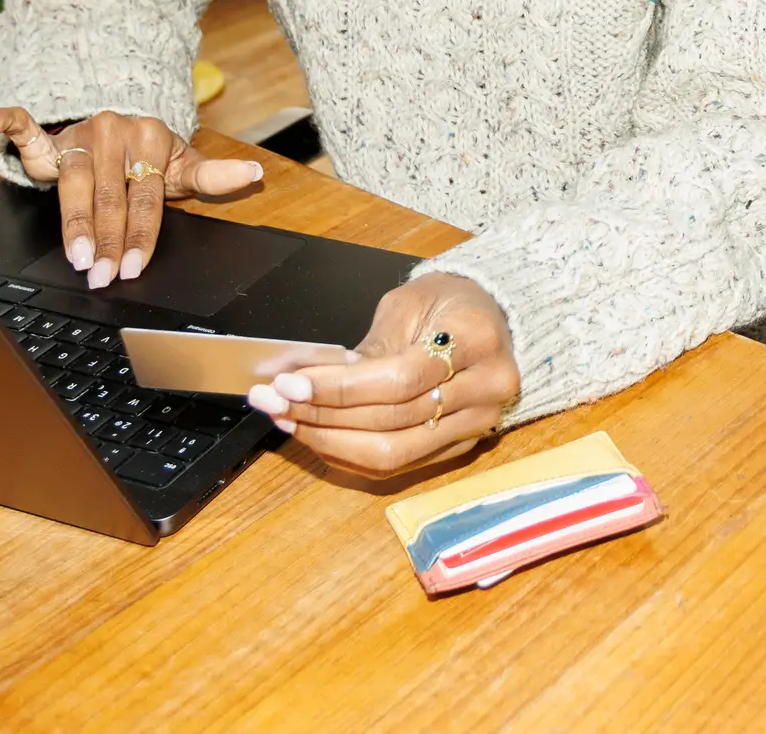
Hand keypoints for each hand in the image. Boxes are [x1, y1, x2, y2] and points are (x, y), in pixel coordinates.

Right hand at [0, 106, 262, 289]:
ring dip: (73, 221)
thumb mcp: (183, 166)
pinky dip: (9, 124)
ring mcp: (82, 132)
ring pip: (74, 182)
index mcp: (152, 138)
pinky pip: (28, 126)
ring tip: (78, 255)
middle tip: (102, 276)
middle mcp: (116, 132)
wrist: (123, 125)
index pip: (146, 196)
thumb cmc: (152, 156)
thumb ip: (214, 176)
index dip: (139, 234)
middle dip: (107, 241)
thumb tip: (254, 173)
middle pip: (109, 196)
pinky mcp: (53, 134)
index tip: (134, 267)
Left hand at [245, 272, 520, 478]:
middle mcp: (486, 390)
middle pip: (392, 421)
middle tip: (273, 400)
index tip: (291, 383)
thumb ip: (368, 348)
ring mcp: (476, 425)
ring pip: (393, 453)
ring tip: (286, 420)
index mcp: (477, 340)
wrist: (492, 317)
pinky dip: (350, 454)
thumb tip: (311, 382)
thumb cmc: (447, 302)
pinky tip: (316, 435)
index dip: (340, 388)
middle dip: (322, 414)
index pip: (400, 379)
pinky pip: (398, 464)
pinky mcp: (459, 447)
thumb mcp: (408, 304)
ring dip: (329, 440)